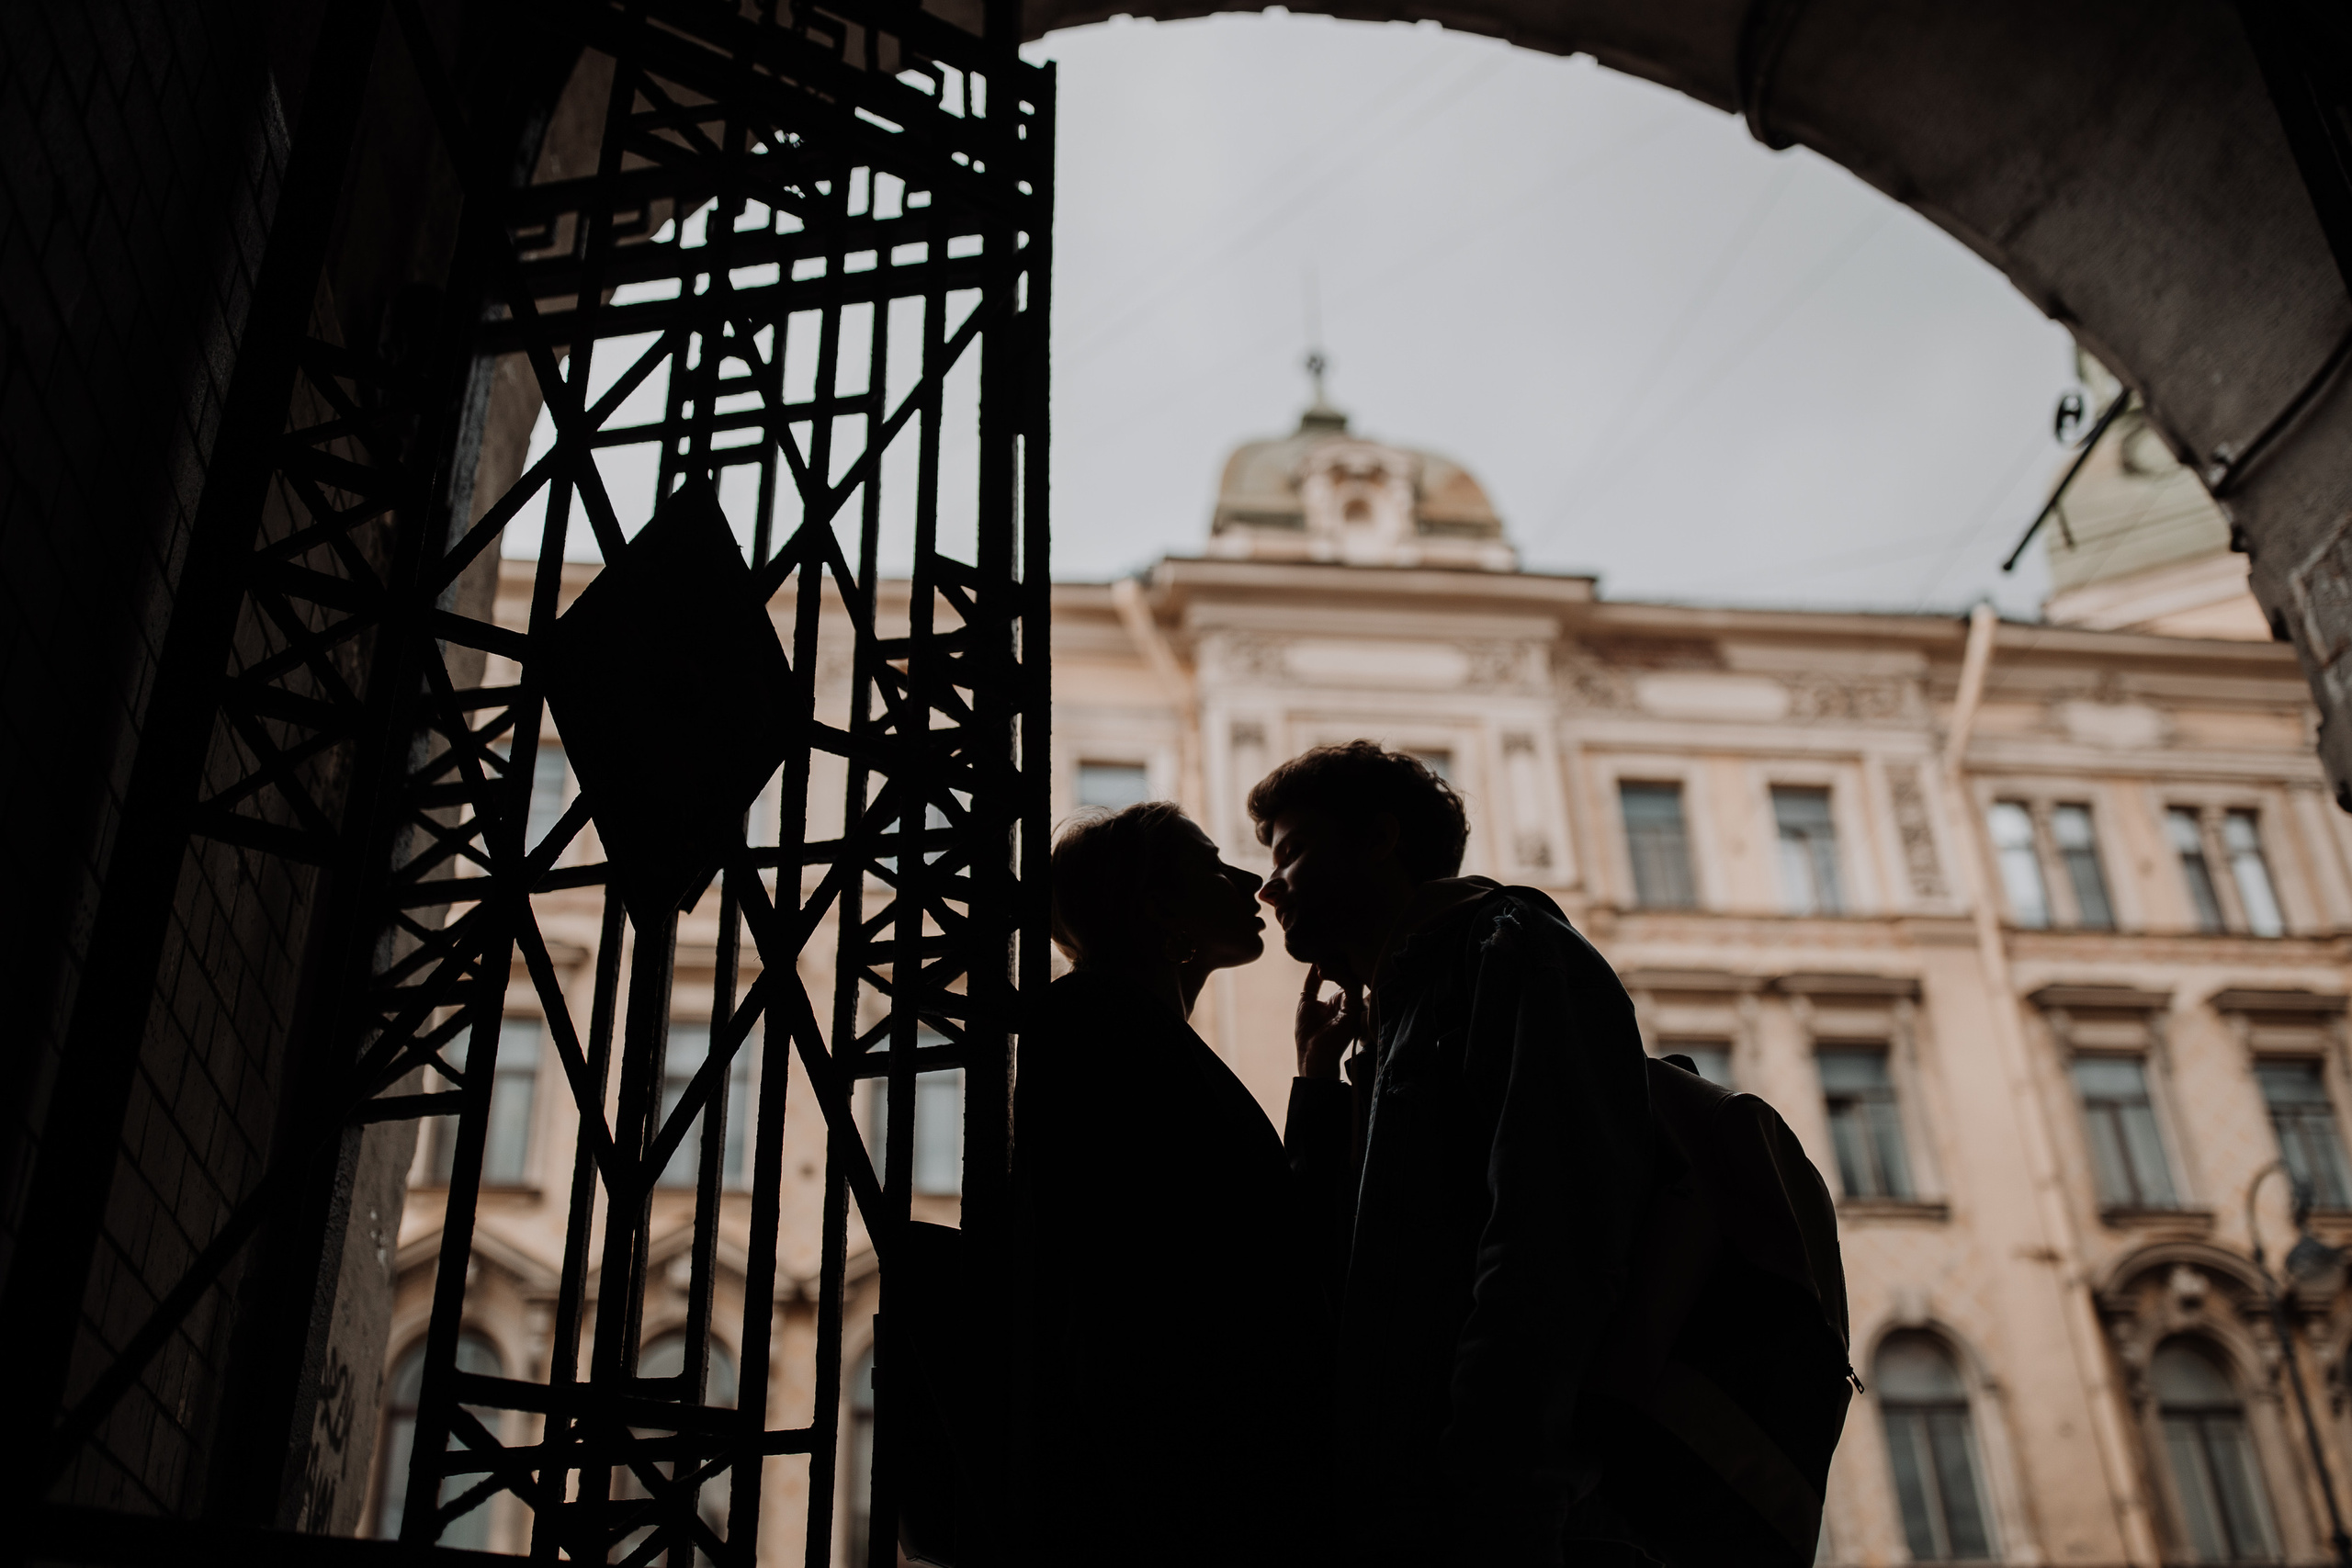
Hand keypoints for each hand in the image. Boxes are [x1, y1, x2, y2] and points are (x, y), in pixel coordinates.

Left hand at [1295, 964, 1363, 1080]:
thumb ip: (1313, 983)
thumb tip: (1315, 962)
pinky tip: (1322, 972)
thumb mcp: (1307, 1002)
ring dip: (1334, 967)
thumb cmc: (1309, 1034)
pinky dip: (1337, 975)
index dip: (1333, 960)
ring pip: (1352, 976)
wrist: (1311, 1056)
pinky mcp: (1355, 1010)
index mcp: (1343, 998)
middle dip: (1336, 960)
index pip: (1344, 973)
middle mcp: (1352, 1000)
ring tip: (1319, 965)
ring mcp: (1355, 1005)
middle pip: (1350, 972)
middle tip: (1321, 953)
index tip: (1319, 951)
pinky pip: (1351, 985)